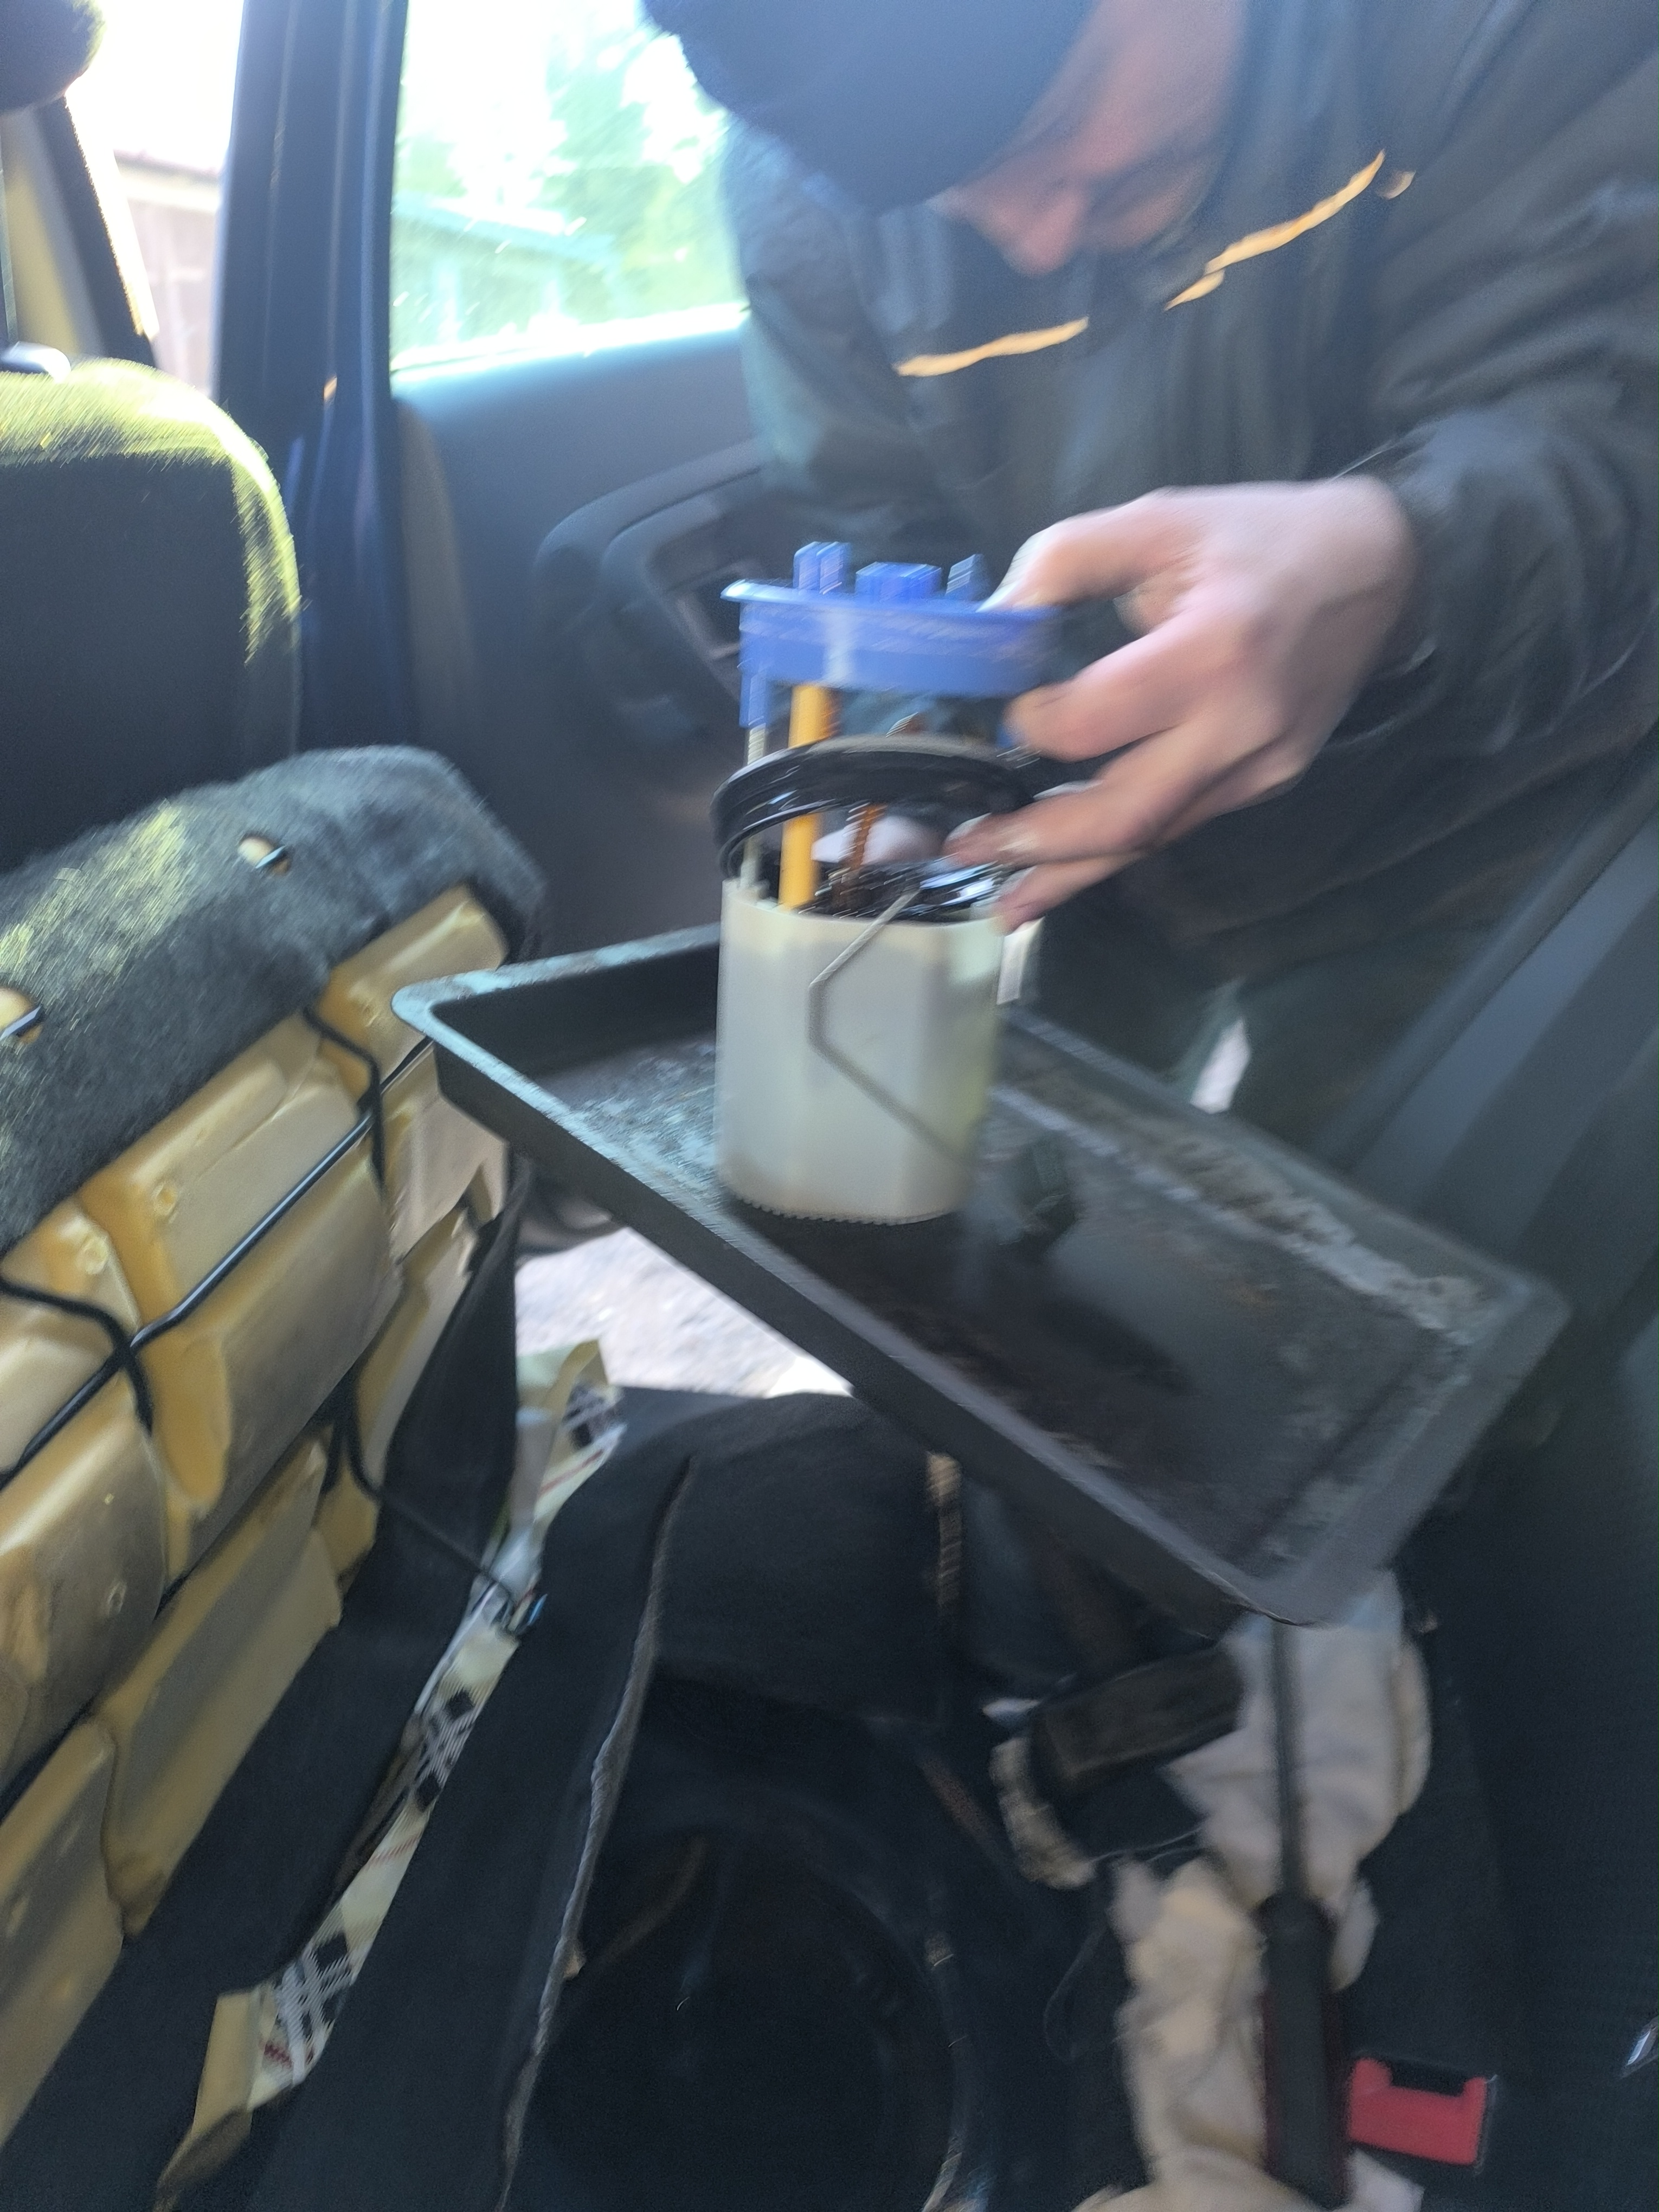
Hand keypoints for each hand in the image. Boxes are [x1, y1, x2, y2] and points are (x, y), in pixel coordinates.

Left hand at [947, 481, 1417, 925]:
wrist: (1381, 568)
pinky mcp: (1263, 785)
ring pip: (1148, 838)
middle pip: (1125, 813)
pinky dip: (1113, 852)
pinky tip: (1061, 874)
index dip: (1034, 725)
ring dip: (1067, 873)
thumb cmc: (1262, 537)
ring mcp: (1258, 768)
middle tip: (963, 848)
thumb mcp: (1160, 518)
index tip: (1002, 711)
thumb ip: (1066, 560)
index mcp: (1214, 650)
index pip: (1098, 720)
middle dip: (1036, 843)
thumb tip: (992, 619)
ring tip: (1002, 901)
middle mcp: (1240, 726)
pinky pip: (1176, 826)